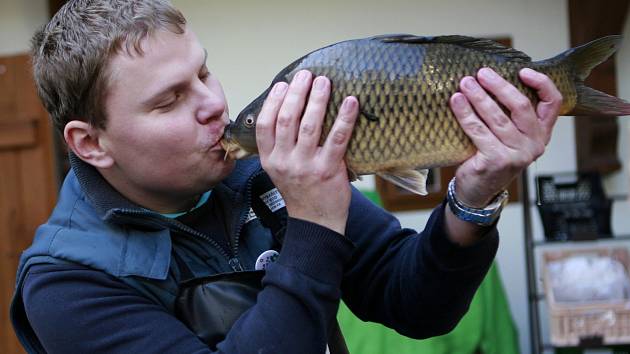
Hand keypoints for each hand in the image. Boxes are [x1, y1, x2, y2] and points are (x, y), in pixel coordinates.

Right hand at [256, 70, 358, 234]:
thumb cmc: (300, 191)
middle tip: (306, 75)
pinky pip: (337, 138)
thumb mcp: (279, 169)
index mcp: (269, 159)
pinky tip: (350, 102)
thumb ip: (280, 145)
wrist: (316, 222)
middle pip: (287, 119)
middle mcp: (284, 161)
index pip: (265, 124)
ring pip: (309, 125)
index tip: (283, 84)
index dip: (273, 101)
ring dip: (318, 100)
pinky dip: (344, 118)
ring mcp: (305, 166)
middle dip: (297, 93)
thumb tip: (289, 108)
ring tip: (325, 82)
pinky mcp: (328, 170)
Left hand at [448, 67, 561, 207]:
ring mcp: (517, 154)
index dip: (541, 83)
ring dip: (479, 97)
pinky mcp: (497, 161)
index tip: (522, 70)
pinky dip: (465, 114)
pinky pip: (478, 131)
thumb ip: (510, 115)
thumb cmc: (492, 156)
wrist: (478, 190)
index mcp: (541, 134)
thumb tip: (490, 79)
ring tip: (465, 83)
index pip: (554, 103)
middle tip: (481, 73)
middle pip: (521, 106)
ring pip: (497, 117)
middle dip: (499, 86)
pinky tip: (456, 102)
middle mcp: (534, 144)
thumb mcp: (509, 136)